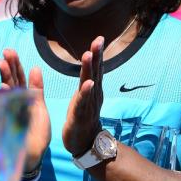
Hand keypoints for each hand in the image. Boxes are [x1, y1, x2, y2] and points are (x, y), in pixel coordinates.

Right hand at [0, 49, 50, 172]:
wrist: (35, 154)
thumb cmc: (36, 131)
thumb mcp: (39, 106)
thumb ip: (36, 88)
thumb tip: (35, 68)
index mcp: (23, 98)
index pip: (18, 79)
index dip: (15, 66)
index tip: (11, 51)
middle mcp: (15, 103)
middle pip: (11, 82)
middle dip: (8, 67)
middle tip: (6, 52)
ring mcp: (12, 112)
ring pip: (7, 92)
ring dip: (4, 78)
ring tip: (2, 63)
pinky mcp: (11, 123)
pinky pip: (7, 109)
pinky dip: (5, 99)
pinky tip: (4, 87)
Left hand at [62, 36, 103, 156]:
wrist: (86, 143)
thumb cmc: (83, 118)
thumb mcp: (84, 97)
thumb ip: (87, 82)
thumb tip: (89, 68)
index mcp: (93, 90)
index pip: (96, 68)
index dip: (98, 54)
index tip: (100, 38)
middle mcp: (94, 94)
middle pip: (95, 72)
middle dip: (96, 55)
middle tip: (98, 40)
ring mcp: (88, 104)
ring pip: (89, 84)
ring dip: (89, 69)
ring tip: (88, 55)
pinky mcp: (80, 115)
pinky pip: (83, 102)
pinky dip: (86, 92)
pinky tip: (88, 83)